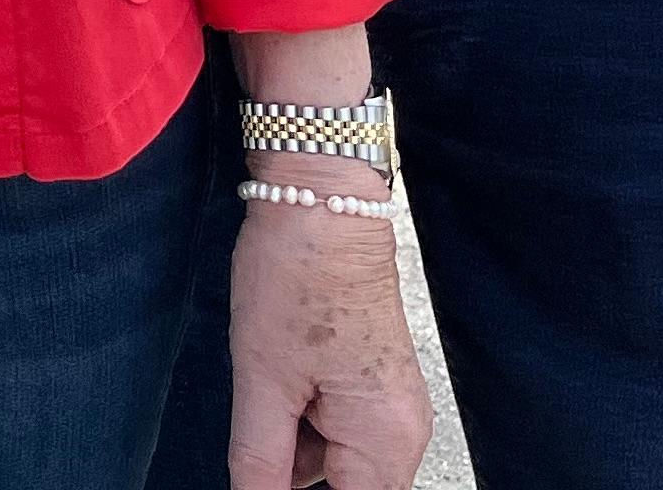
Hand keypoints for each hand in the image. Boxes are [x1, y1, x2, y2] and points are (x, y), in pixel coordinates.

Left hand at [225, 178, 429, 489]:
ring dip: (295, 443)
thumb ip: (259, 463)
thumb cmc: (296, 279)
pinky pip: (341, 430)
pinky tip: (282, 373)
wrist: (323, 201)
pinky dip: (305, 417)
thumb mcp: (261, 381)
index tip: (264, 466)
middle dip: (292, 469)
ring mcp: (395, 409)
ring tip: (274, 374)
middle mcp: (404, 435)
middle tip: (268, 405)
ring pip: (336, 462)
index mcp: (384, 444)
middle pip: (344, 489)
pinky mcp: (379, 387)